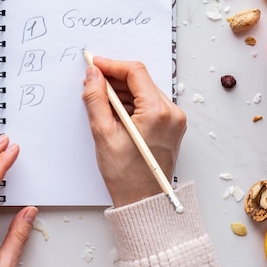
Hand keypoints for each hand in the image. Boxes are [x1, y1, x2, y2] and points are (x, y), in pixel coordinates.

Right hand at [82, 57, 186, 207]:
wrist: (143, 201)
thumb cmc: (126, 175)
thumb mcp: (103, 133)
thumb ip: (96, 99)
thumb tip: (92, 75)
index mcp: (158, 112)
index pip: (135, 72)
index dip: (112, 65)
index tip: (94, 65)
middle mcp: (172, 112)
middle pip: (141, 80)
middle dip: (115, 78)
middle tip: (92, 82)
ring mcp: (174, 120)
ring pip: (144, 91)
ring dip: (122, 91)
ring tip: (100, 99)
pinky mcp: (171, 126)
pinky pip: (149, 104)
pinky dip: (131, 102)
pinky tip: (114, 110)